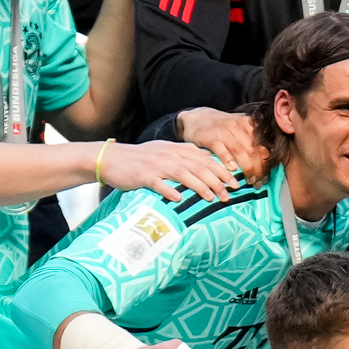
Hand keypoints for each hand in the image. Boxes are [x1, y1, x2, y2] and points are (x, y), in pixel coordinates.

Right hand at [101, 138, 239, 199]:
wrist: (113, 158)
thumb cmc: (141, 159)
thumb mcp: (165, 152)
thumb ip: (185, 155)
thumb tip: (206, 161)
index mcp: (176, 149)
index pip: (205, 158)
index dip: (222, 170)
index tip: (235, 182)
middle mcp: (169, 155)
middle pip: (198, 167)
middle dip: (216, 181)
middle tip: (229, 194)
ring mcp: (157, 165)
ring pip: (183, 174)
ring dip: (199, 186)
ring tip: (211, 198)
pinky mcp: (144, 176)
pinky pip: (159, 184)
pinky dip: (169, 191)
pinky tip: (179, 199)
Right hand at [170, 108, 265, 180]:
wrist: (196, 117)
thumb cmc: (221, 128)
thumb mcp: (238, 129)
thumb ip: (252, 140)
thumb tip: (267, 159)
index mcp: (247, 125)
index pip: (262, 146)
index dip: (266, 163)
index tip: (266, 177)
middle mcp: (237, 126)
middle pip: (253, 150)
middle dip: (258, 169)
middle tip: (259, 183)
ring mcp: (223, 131)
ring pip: (240, 151)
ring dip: (247, 167)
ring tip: (250, 181)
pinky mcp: (209, 136)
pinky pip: (221, 149)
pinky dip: (228, 159)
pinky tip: (232, 169)